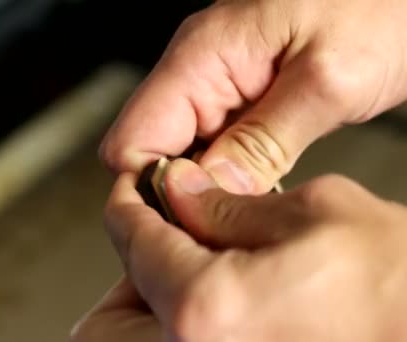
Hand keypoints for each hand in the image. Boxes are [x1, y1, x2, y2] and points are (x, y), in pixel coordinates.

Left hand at [73, 159, 406, 340]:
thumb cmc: (401, 288)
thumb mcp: (316, 213)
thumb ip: (227, 204)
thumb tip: (178, 190)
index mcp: (206, 309)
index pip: (131, 243)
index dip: (126, 205)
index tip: (133, 190)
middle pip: (106, 324)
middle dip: (128, 273)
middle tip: (158, 238)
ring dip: (147, 306)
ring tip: (191, 268)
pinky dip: (177, 327)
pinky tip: (215, 298)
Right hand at [99, 0, 406, 193]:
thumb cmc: (378, 2)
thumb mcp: (327, 81)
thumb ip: (262, 143)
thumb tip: (208, 193)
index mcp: (201, 56)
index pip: (132, 139)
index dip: (148, 189)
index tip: (188, 222)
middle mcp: (199, 71)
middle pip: (150, 153)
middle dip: (180, 196)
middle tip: (223, 228)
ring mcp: (218, 85)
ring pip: (182, 157)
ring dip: (207, 190)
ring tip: (244, 214)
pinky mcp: (242, 99)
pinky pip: (214, 148)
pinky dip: (228, 178)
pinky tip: (254, 193)